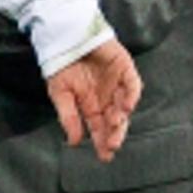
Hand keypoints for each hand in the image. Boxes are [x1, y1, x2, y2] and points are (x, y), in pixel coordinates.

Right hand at [47, 39, 143, 161]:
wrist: (65, 36)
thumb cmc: (61, 65)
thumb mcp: (60, 94)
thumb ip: (68, 117)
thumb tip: (74, 142)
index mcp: (91, 106)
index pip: (100, 129)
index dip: (102, 142)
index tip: (105, 156)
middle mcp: (106, 98)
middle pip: (114, 121)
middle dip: (114, 134)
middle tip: (111, 145)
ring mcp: (117, 83)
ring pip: (124, 105)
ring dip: (121, 117)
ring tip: (115, 126)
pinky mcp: (125, 68)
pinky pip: (133, 84)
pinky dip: (131, 95)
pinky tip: (126, 106)